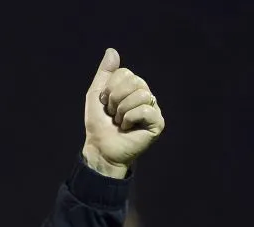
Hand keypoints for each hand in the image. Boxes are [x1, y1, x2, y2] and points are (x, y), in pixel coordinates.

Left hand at [82, 49, 164, 177]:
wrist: (100, 148)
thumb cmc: (98, 124)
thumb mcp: (96, 95)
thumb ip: (104, 73)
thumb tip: (112, 50)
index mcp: (132, 88)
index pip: (125, 73)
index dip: (110, 89)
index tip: (105, 105)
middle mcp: (145, 95)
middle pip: (134, 81)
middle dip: (116, 99)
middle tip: (113, 114)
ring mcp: (153, 108)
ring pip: (141, 94)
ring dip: (122, 111)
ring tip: (120, 122)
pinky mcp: (158, 122)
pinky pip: (145, 109)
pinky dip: (130, 119)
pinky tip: (128, 128)